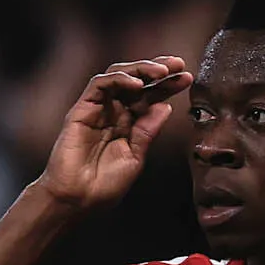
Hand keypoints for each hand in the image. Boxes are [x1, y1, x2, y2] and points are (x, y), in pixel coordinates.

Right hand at [38, 56, 190, 209]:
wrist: (77, 200)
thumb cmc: (103, 186)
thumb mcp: (136, 157)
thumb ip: (148, 131)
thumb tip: (165, 107)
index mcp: (128, 124)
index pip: (150, 96)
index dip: (169, 85)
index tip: (187, 78)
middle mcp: (113, 113)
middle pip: (137, 80)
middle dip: (158, 68)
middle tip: (178, 64)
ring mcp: (97, 110)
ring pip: (118, 75)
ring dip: (141, 68)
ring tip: (161, 71)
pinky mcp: (81, 110)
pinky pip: (99, 84)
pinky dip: (118, 79)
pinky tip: (137, 83)